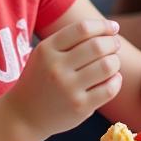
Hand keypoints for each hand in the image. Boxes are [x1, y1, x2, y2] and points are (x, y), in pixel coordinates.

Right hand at [6, 18, 122, 139]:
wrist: (24, 115)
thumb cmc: (41, 78)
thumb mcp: (45, 53)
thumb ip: (71, 38)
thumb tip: (111, 27)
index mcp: (47, 49)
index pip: (82, 28)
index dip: (103, 25)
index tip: (113, 27)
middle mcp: (57, 68)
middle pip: (97, 46)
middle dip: (112, 42)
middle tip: (115, 44)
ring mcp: (68, 89)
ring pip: (107, 66)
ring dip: (115, 61)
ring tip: (113, 62)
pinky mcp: (80, 107)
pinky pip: (109, 89)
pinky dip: (116, 80)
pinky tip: (112, 78)